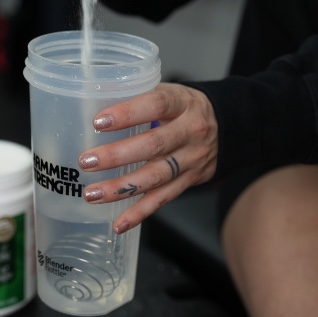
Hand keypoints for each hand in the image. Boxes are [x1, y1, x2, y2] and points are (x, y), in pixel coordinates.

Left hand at [77, 83, 218, 233]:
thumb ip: (140, 96)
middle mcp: (190, 132)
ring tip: (92, 194)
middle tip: (87, 161)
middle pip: (153, 146)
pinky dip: (140, 213)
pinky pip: (163, 199)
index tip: (99, 122)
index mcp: (183, 104)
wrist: (230, 126)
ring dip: (121, 188)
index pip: (157, 105)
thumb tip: (94, 100)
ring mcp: (191, 160)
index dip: (128, 114)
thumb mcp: (171, 93)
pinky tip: (118, 223)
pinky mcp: (190, 181)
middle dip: (117, 155)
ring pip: (155, 177)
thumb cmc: (187, 108)